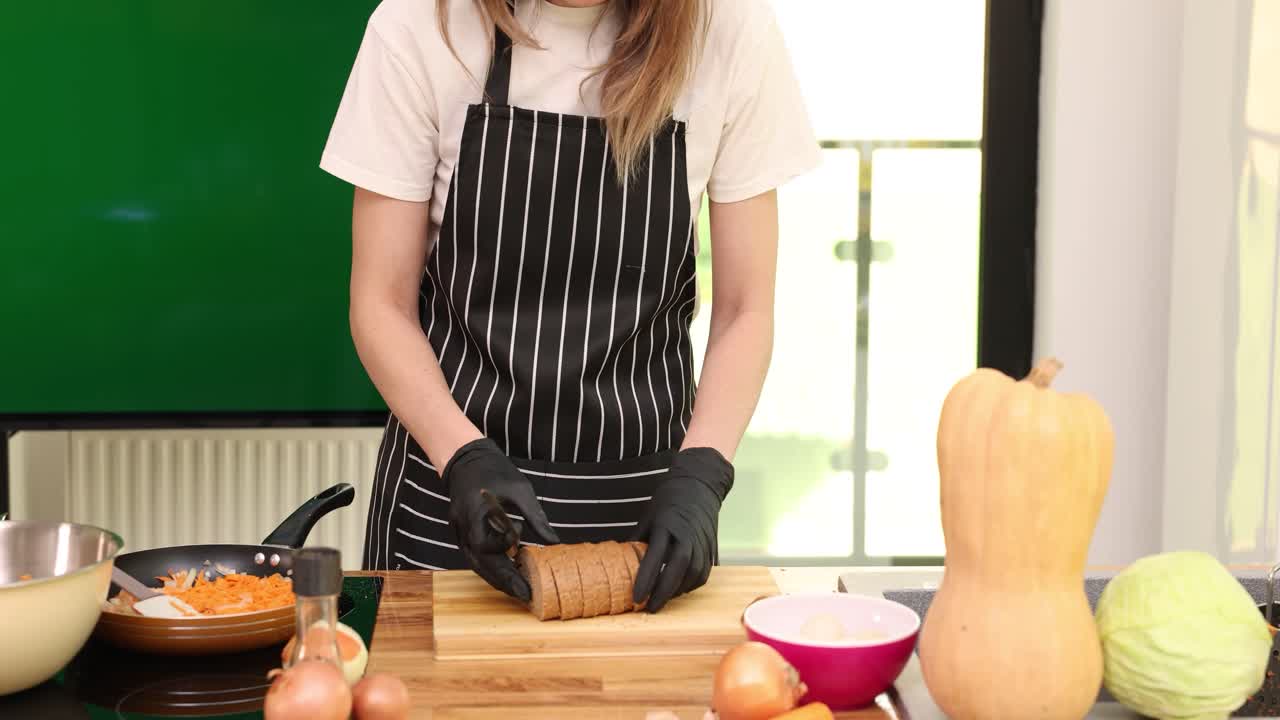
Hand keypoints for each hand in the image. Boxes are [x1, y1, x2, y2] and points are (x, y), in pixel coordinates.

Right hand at [443, 439, 559, 602]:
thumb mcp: (520, 489)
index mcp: (475, 513)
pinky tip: (507, 574)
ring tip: (518, 592)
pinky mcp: (462, 534)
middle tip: (525, 595)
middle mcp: (463, 527)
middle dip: (503, 580)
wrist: (466, 458)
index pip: (485, 543)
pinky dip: (491, 568)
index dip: (504, 547)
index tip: (522, 545)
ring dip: (497, 579)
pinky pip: (475, 558)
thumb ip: (536, 517)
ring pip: (476, 564)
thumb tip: (554, 542)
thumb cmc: (494, 471)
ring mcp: (459, 532)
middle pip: (480, 563)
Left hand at [631, 448, 733, 611]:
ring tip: (662, 599)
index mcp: (666, 524)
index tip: (636, 598)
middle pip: (677, 569)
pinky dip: (691, 585)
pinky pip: (704, 574)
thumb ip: (637, 540)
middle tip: (650, 608)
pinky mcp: (713, 548)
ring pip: (693, 574)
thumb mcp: (647, 516)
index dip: (645, 579)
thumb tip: (619, 564)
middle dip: (663, 592)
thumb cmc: (668, 501)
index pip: (655, 557)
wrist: (700, 486)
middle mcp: (687, 534)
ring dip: (677, 591)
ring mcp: (703, 541)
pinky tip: (679, 588)